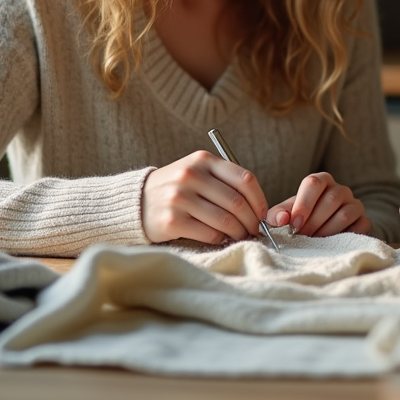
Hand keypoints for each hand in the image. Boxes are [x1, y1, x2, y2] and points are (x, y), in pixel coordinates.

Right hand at [141, 150, 269, 243]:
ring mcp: (179, 197)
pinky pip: (209, 234)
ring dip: (238, 232)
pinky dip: (220, 239)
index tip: (263, 214)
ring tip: (239, 236)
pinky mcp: (172, 221)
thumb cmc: (177, 189)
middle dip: (251, 221)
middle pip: (237, 202)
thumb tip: (259, 209)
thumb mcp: (197, 172)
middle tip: (254, 231)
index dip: (259, 200)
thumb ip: (225, 182)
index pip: (245, 179)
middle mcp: (191, 175)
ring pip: (225, 220)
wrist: (136, 201)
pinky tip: (219, 238)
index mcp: (203, 160)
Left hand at [266, 172, 371, 237]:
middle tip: (302, 237)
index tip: (294, 224)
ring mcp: (355, 204)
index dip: (303, 204)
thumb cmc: (303, 218)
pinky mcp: (364, 221)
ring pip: (345, 214)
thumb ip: (278, 214)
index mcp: (322, 181)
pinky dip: (344, 237)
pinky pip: (359, 228)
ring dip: (327, 231)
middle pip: (331, 199)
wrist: (324, 231)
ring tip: (314, 242)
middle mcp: (341, 189)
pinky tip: (331, 245)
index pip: (314, 183)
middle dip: (313, 221)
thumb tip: (282, 219)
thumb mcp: (288, 214)